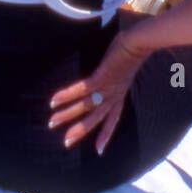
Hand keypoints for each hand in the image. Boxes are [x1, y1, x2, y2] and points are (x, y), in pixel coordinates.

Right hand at [48, 32, 150, 154]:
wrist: (139, 42)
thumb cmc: (133, 50)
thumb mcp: (125, 68)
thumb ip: (116, 74)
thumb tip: (110, 70)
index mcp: (120, 94)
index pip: (113, 119)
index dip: (105, 134)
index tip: (99, 150)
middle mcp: (114, 94)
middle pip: (95, 118)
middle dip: (79, 131)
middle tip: (66, 142)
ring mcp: (107, 87)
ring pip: (84, 106)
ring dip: (67, 114)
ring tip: (52, 122)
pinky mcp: (100, 77)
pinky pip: (81, 90)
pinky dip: (67, 95)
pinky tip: (54, 100)